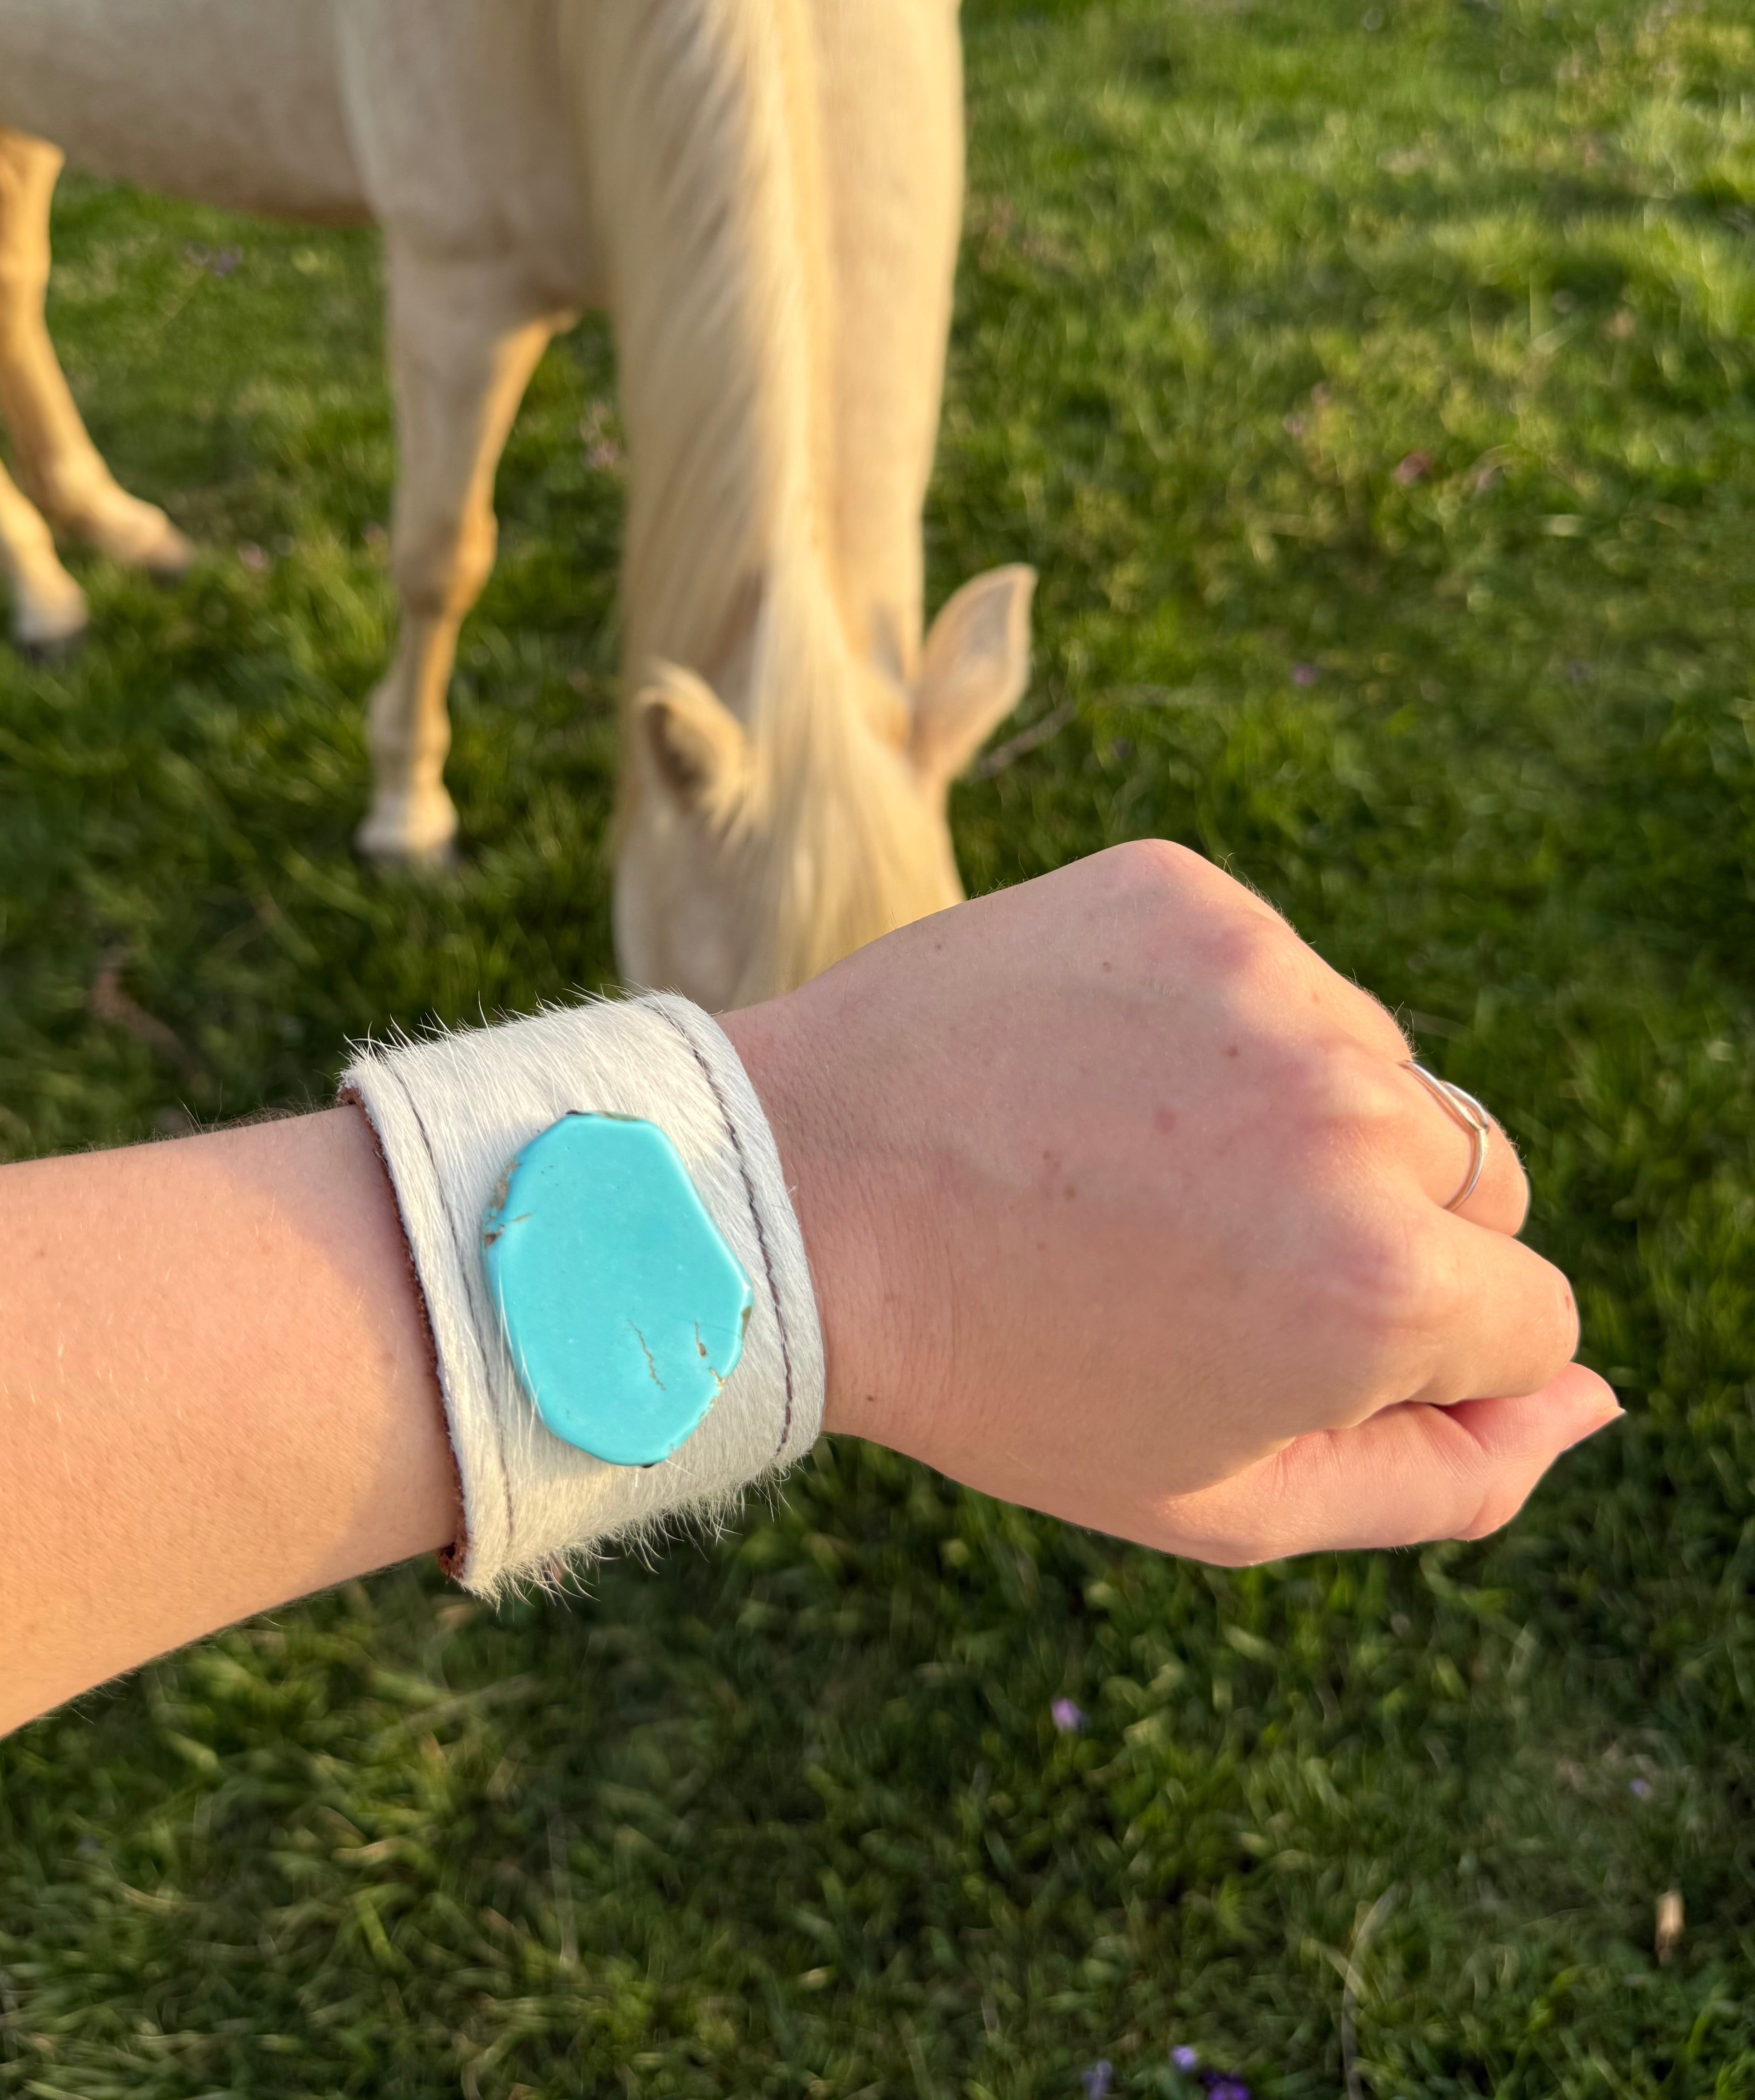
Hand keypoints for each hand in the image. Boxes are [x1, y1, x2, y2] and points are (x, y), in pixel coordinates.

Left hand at [728, 842, 1617, 1562]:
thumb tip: (1595, 1400)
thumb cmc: (1005, 1373)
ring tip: (1131, 1161)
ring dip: (1299, 1118)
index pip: (1531, 1315)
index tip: (1283, 1337)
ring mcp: (1271, 983)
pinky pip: (1278, 975)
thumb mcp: (1224, 1498)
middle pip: (1481, 1180)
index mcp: (1382, 1285)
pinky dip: (1218, 1025)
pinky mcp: (1188, 891)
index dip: (1414, 1348)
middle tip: (1201, 1254)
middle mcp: (1354, 1114)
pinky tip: (1099, 1073)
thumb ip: (1444, 1478)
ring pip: (1379, 1069)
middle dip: (1383, 1231)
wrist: (794, 1197)